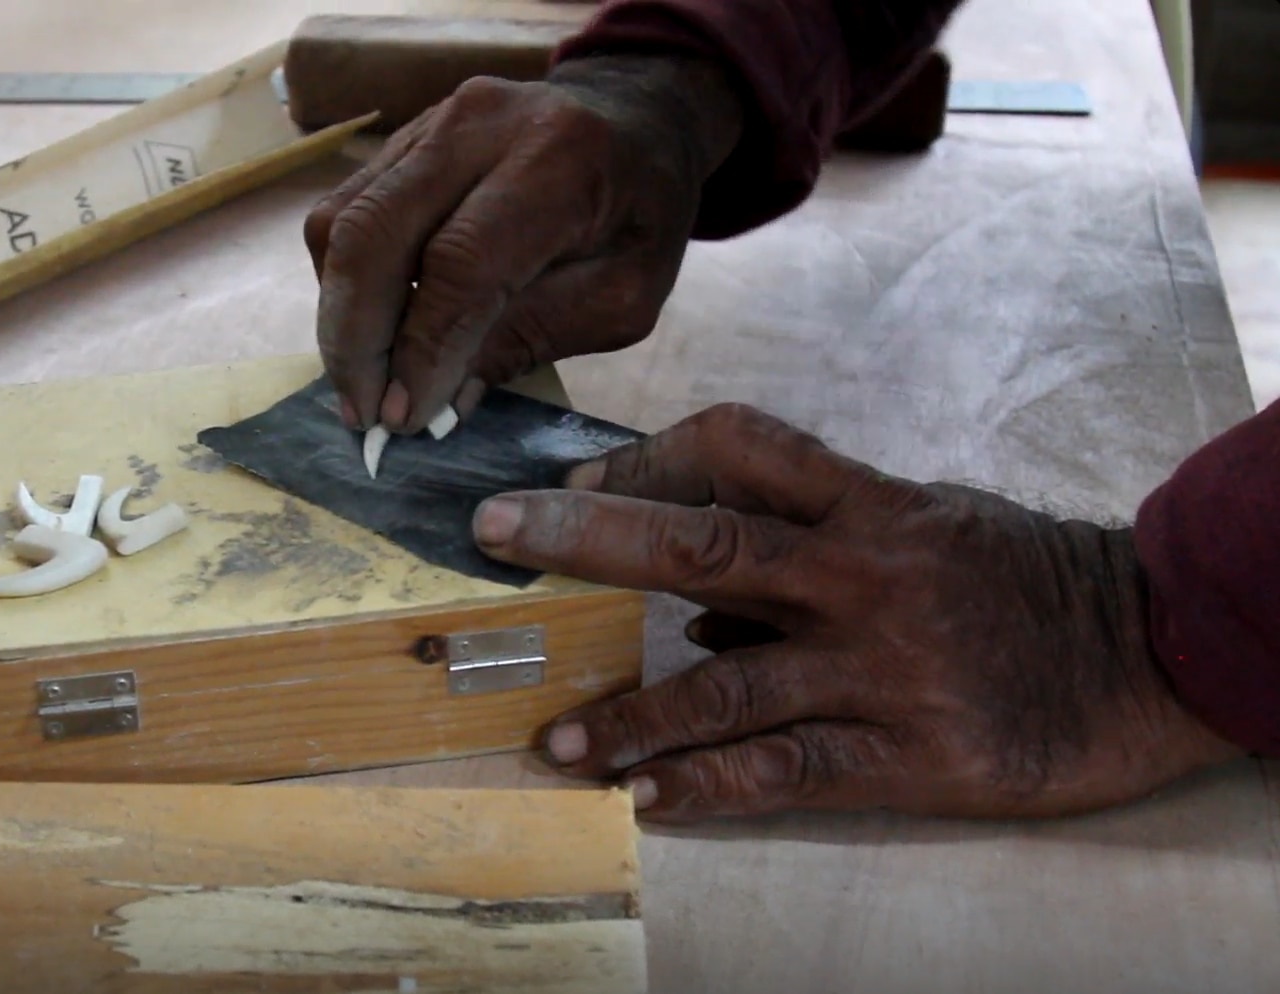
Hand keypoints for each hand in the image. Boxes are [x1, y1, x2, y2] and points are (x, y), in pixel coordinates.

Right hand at [303, 55, 744, 434]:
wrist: (632, 118)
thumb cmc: (639, 217)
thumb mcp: (622, 296)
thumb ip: (534, 338)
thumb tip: (438, 399)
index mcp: (558, 161)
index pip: (459, 262)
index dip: (421, 348)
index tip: (405, 417)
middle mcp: (480, 125)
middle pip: (374, 234)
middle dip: (356, 339)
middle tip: (361, 412)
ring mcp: (429, 122)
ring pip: (340, 223)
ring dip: (339, 316)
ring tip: (359, 383)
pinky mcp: (399, 137)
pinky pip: (340, 213)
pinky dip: (342, 283)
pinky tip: (368, 331)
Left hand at [470, 404, 1243, 821]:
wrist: (1147, 654)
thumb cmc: (1016, 579)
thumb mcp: (921, 522)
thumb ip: (808, 546)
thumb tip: (690, 605)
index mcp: (868, 502)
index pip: (736, 447)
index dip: (643, 456)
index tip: (570, 482)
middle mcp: (864, 574)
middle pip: (704, 544)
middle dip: (588, 537)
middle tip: (497, 536)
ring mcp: (885, 667)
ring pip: (728, 685)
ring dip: (630, 713)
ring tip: (557, 740)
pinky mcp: (911, 753)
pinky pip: (787, 770)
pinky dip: (708, 785)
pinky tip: (647, 799)